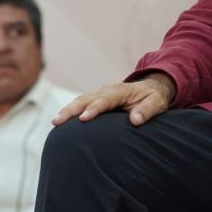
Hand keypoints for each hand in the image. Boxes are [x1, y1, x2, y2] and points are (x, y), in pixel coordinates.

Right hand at [54, 73, 175, 126]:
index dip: (94, 108)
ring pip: (80, 100)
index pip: (105, 100)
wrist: (151, 88)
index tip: (83, 118)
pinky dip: (70, 110)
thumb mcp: (156, 103)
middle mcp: (107, 90)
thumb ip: (146, 111)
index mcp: (121, 91)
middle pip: (86, 98)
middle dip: (71, 110)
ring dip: (67, 110)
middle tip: (57, 121)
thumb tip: (135, 121)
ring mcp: (100, 93)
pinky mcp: (96, 99)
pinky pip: (81, 103)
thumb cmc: (153, 98)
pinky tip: (61, 121)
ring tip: (55, 122)